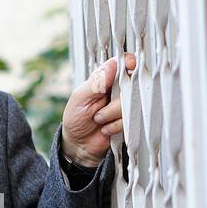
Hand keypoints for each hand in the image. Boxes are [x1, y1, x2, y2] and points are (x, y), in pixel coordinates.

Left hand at [61, 52, 135, 166]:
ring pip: (130, 104)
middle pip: (131, 85)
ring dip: (111, 115)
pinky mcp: (129, 120)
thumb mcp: (80, 98)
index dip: (129, 63)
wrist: (79, 144)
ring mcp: (124, 105)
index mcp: (105, 78)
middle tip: (98, 109)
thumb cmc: (76, 118)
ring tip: (99, 120)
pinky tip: (106, 128)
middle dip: (113, 102)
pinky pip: (130, 119)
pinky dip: (115, 126)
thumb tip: (113, 64)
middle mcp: (118, 89)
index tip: (129, 67)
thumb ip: (96, 82)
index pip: (123, 63)